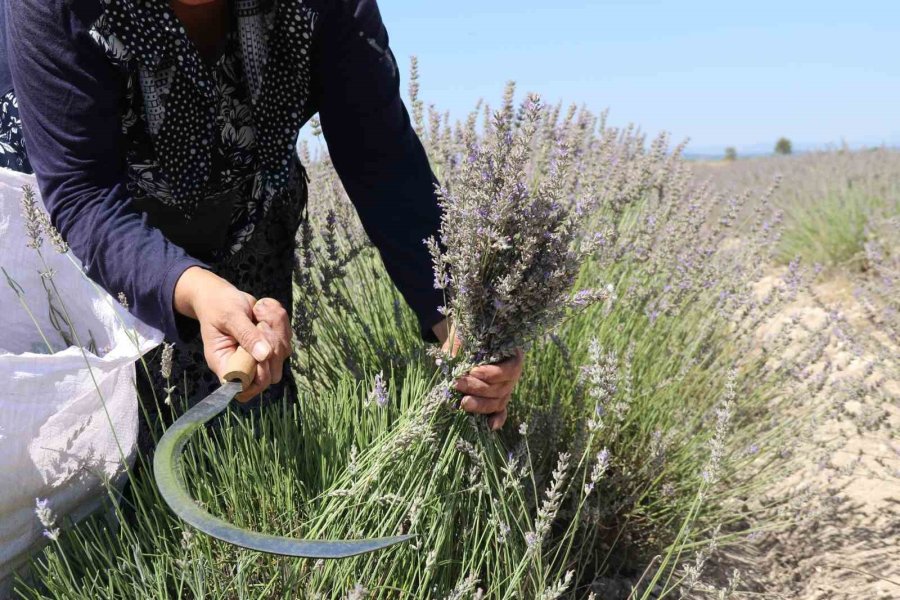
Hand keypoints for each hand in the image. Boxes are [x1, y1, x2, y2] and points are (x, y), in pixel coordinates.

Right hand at [174, 267, 291, 400]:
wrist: (220, 296)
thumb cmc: (218, 306)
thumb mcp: (230, 316)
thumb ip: (247, 335)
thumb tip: (265, 355)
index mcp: (225, 364)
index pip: (244, 389)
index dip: (258, 377)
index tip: (260, 354)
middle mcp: (243, 365)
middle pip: (270, 376)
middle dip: (272, 348)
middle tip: (260, 324)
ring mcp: (260, 356)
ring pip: (282, 355)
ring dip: (276, 330)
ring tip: (259, 311)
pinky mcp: (271, 344)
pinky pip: (287, 338)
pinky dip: (280, 321)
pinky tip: (263, 309)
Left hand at [433, 318, 524, 430]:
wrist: (463, 342)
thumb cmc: (466, 337)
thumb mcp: (463, 336)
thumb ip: (459, 347)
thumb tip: (450, 362)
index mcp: (511, 354)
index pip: (509, 369)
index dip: (492, 373)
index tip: (473, 371)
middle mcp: (512, 373)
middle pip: (501, 388)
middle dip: (478, 388)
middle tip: (458, 384)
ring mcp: (506, 388)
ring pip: (498, 402)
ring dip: (480, 404)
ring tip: (462, 403)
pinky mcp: (498, 399)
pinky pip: (501, 411)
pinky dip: (497, 419)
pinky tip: (490, 426)